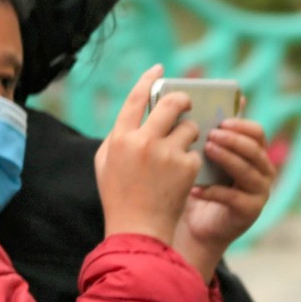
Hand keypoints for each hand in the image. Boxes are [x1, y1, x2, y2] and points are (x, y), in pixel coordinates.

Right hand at [96, 66, 202, 245]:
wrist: (137, 231)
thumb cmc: (119, 199)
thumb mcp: (105, 164)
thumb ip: (117, 137)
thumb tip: (135, 117)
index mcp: (120, 138)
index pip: (135, 99)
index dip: (148, 80)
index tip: (159, 70)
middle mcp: (142, 141)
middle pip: (171, 103)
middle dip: (182, 100)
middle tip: (187, 104)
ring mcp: (166, 153)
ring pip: (189, 128)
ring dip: (189, 136)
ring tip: (179, 154)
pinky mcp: (186, 167)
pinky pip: (195, 153)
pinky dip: (191, 163)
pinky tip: (182, 178)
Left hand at [173, 118, 275, 276]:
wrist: (198, 226)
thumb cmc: (203, 184)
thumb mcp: (208, 157)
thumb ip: (213, 135)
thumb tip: (212, 103)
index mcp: (257, 154)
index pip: (257, 133)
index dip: (240, 125)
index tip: (220, 122)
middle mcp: (264, 172)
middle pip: (255, 150)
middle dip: (232, 141)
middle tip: (211, 135)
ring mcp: (260, 193)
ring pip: (247, 171)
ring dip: (226, 159)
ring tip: (206, 152)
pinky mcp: (250, 211)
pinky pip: (233, 197)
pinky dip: (212, 191)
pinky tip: (195, 188)